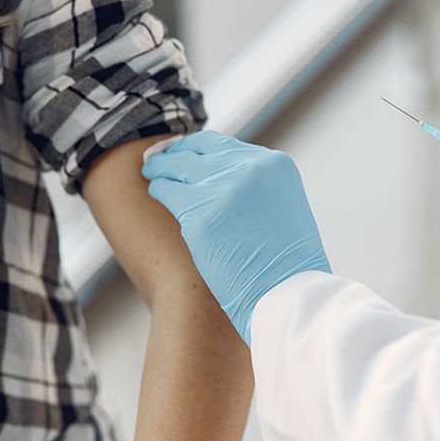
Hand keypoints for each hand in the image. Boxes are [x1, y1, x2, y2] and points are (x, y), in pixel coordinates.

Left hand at [142, 131, 330, 345]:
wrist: (288, 296)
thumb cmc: (287, 265)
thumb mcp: (284, 208)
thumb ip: (258, 186)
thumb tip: (223, 177)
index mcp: (275, 165)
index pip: (223, 145)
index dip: (198, 148)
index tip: (185, 153)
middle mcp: (251, 169)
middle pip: (197, 152)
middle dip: (176, 155)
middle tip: (159, 160)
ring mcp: (224, 191)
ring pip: (178, 167)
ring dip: (162, 169)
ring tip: (152, 173)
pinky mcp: (200, 216)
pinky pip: (167, 191)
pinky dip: (158, 189)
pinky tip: (155, 191)